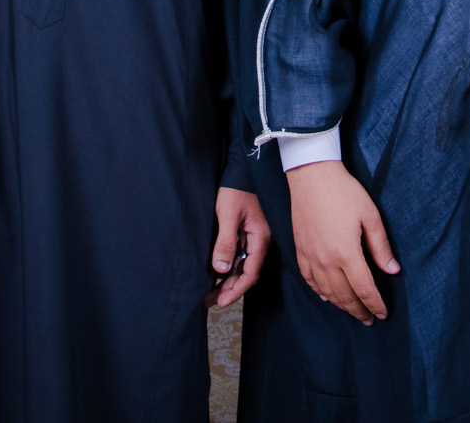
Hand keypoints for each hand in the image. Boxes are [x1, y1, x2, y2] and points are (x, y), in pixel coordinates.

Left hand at [207, 186, 270, 307]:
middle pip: (246, 272)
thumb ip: (226, 241)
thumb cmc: (237, 188)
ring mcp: (254, 237)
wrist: (242, 168)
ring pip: (242, 265)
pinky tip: (217, 273)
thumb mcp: (228, 214)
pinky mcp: (247, 232)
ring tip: (210, 293)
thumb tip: (220, 269)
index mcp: (260, 238)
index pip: (250, 272)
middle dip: (229, 289)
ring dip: (227, 280)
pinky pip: (240, 255)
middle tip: (210, 302)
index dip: (236, 289)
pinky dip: (229, 266)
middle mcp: (260, 240)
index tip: (222, 301)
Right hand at [285, 160, 398, 323]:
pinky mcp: (300, 250)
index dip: (375, 304)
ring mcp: (310, 257)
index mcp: (346, 253)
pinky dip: (320, 292)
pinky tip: (327, 297)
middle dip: (359, 310)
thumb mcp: (370, 216)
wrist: (311, 175)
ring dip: (341, 305)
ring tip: (353, 311)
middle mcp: (326, 261)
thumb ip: (381, 247)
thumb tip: (393, 271)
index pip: (364, 289)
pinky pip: (309, 280)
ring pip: (327, 292)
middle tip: (369, 320)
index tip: (383, 314)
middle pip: (344, 296)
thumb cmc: (344, 192)